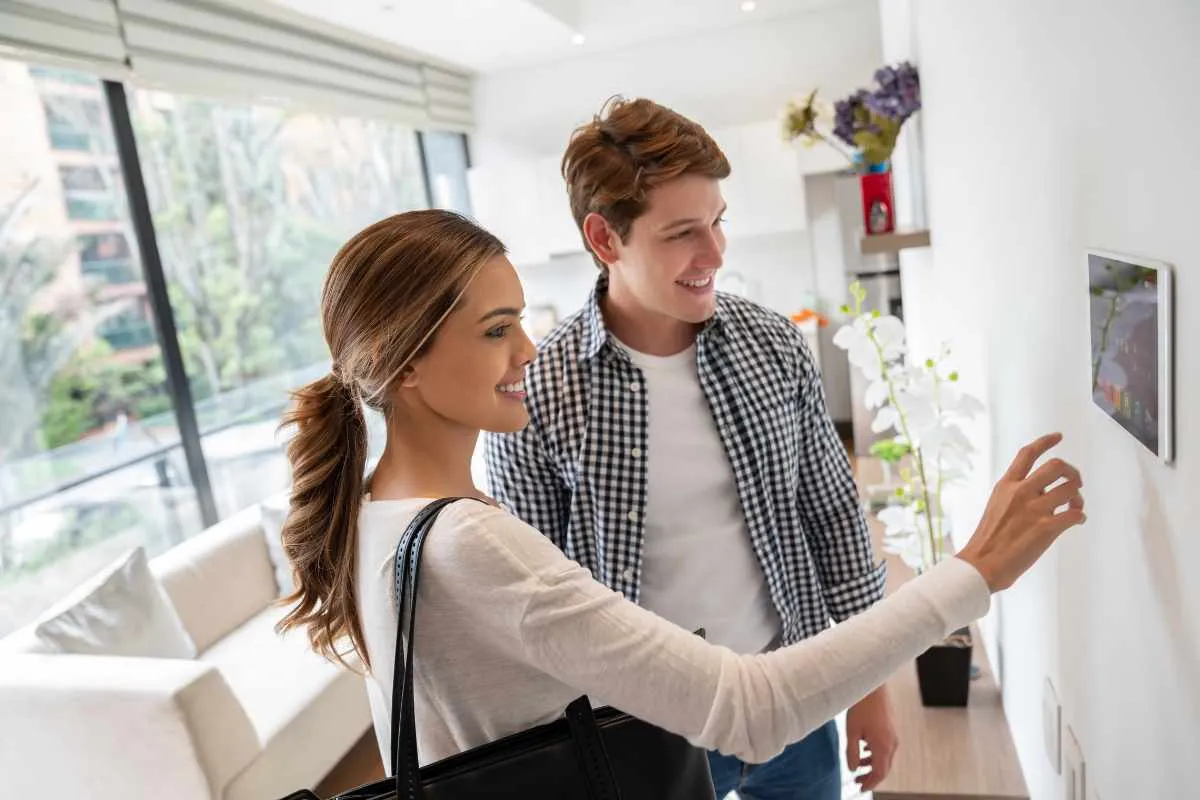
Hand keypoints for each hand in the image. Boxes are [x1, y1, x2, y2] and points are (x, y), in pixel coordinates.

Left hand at [845, 685, 897, 790]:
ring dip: (872, 765)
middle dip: (871, 777)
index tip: (860, 788)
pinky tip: (864, 750)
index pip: (879, 773)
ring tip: (858, 767)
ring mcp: (893, 736)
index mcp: (883, 746)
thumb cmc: (861, 706)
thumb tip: (853, 769)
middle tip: (858, 781)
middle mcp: (892, 743)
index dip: (870, 783)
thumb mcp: (851, 731)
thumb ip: (852, 752)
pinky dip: (875, 754)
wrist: (872, 685)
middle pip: (884, 768)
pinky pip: (886, 748)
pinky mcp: (891, 729)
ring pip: (885, 758)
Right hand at [957, 433, 1085, 591]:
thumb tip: (1046, 493)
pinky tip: (1077, 521)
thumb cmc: (989, 539)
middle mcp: (1021, 492)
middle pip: (1057, 466)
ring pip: (1070, 489)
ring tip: (1075, 506)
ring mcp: (1034, 510)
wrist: (982, 564)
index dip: (1046, 442)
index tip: (1058, 436)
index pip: (1028, 454)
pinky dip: (1080, 516)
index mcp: (1006, 485)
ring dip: (1078, 497)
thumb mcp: (997, 506)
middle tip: (1075, 482)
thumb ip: (1018, 494)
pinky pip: (1075, 514)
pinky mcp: (1046, 529)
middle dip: (1072, 472)